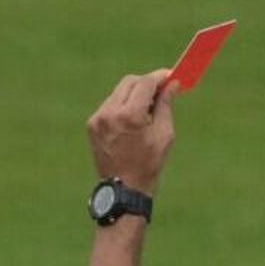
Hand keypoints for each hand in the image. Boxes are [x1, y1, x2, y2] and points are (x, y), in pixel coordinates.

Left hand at [88, 71, 174, 190]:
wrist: (123, 189)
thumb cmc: (149, 165)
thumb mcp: (164, 135)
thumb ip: (166, 105)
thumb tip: (171, 84)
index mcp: (130, 116)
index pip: (145, 83)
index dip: (159, 77)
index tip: (170, 76)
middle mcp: (110, 113)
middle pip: (129, 82)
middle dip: (146, 83)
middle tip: (161, 89)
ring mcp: (98, 118)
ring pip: (118, 93)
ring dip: (134, 95)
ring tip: (148, 111)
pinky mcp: (92, 124)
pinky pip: (109, 105)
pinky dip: (122, 106)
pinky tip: (133, 122)